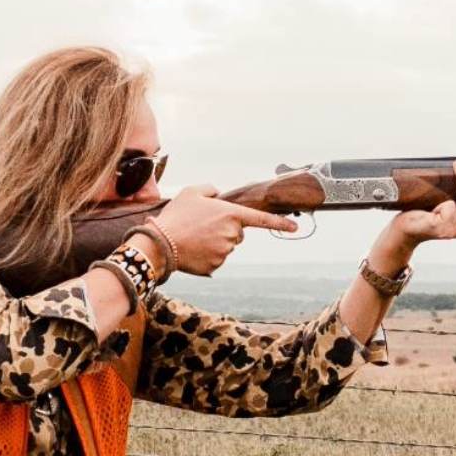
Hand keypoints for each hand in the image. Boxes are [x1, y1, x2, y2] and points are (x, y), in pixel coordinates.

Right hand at [130, 192, 295, 277]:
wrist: (160, 243)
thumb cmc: (176, 215)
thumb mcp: (192, 192)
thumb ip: (210, 190)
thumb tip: (218, 194)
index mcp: (231, 214)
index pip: (262, 220)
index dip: (280, 224)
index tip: (295, 227)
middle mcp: (233, 234)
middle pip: (238, 233)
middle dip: (225, 230)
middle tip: (202, 226)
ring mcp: (225, 252)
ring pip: (226, 247)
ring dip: (214, 242)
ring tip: (193, 237)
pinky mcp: (216, 266)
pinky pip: (216, 259)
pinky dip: (206, 255)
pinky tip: (192, 250)